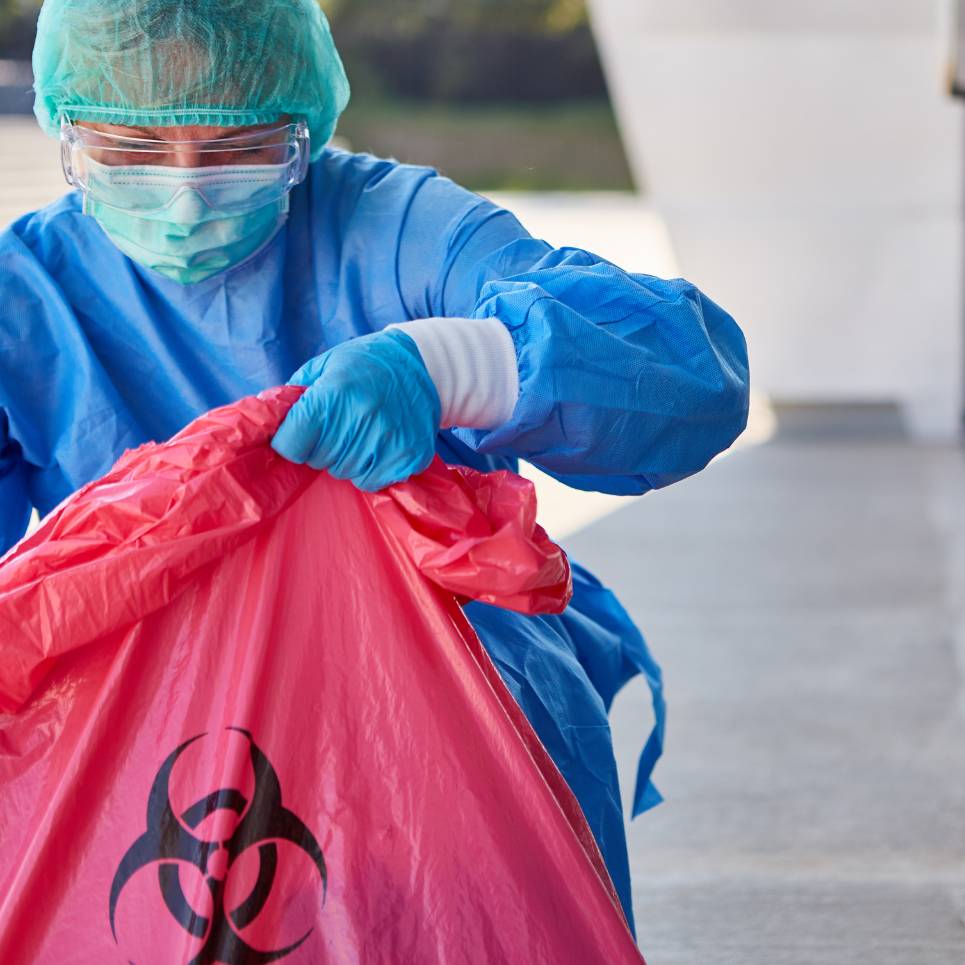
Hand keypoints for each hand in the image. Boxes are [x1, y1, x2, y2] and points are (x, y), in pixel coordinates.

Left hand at [271, 329, 440, 491]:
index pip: (290, 445)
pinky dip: (369, 469)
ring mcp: (387, 440)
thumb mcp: (324, 366)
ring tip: (360, 433)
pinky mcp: (408, 457)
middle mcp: (360, 419)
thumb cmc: (364, 365)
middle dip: (320, 447)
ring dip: (345, 458)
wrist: (423, 367)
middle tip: (338, 426)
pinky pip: (371, 481)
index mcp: (333, 395)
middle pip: (317, 460)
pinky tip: (377, 446)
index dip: (290, 441)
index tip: (300, 432)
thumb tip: (267, 425)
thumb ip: (294, 396)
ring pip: (343, 472)